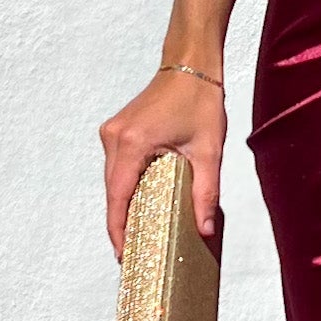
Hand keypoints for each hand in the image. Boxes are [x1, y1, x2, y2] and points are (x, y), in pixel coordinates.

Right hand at [100, 67, 226, 254]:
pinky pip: (116, 167)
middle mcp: (115, 137)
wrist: (190, 65)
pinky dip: (125, 186)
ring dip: (122, 204)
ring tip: (136, 232)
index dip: (117, 230)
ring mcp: (112, 132)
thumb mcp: (208, 150)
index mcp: (133, 143)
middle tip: (134, 252)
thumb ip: (206, 192)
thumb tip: (204, 228)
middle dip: (121, 222)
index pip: (118, 197)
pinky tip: (138, 203)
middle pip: (112, 191)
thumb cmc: (200, 101)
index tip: (123, 255)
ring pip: (112, 180)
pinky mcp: (116, 130)